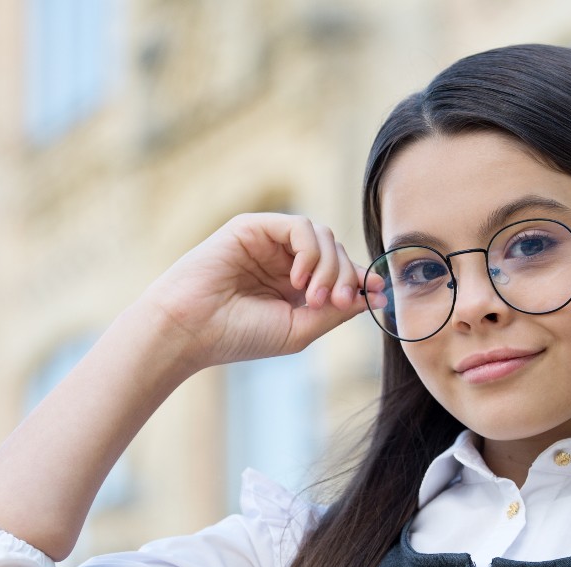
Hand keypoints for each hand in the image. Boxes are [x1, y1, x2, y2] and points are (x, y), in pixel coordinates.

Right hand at [139, 213, 386, 368]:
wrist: (190, 330)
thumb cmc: (238, 336)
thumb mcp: (299, 329)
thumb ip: (336, 311)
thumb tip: (374, 294)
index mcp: (294, 287)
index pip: (341, 272)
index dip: (363, 279)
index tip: (379, 294)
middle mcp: (284, 261)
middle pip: (337, 253)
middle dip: (347, 277)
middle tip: (338, 303)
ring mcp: (269, 243)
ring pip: (323, 237)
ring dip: (330, 266)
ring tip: (314, 296)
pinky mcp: (253, 227)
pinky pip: (299, 227)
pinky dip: (310, 251)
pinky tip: (298, 279)